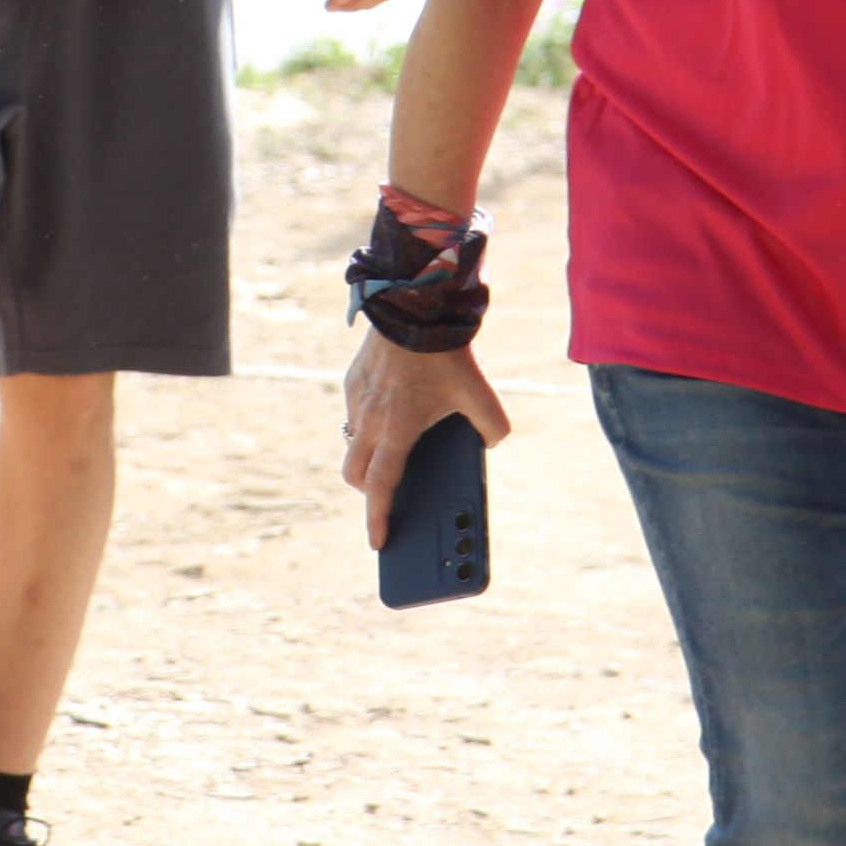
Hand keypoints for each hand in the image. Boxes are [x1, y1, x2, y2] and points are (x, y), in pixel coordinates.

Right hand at [340, 330, 510, 548]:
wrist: (412, 304)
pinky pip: (355, 415)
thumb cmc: (446, 353)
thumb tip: (491, 444)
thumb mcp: (481, 393)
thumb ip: (493, 427)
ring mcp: (356, 400)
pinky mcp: (352, 381)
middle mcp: (369, 419)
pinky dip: (369, 425)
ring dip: (368, 456)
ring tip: (395, 454)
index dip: (378, 519)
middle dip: (369, 493)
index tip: (378, 542)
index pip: (380, 487)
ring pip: (352, 444)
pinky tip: (394, 414)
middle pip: (355, 475)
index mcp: (397, 429)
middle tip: (388, 497)